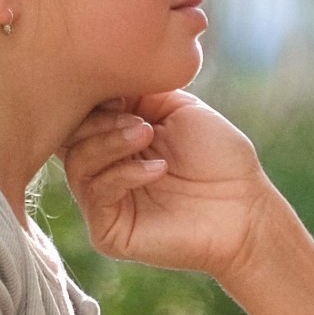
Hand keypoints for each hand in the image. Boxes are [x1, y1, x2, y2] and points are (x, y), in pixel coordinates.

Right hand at [57, 93, 280, 277]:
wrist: (245, 206)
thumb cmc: (219, 157)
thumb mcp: (177, 108)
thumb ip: (134, 92)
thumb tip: (100, 83)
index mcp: (115, 140)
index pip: (79, 116)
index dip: (90, 97)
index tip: (119, 87)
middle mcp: (104, 169)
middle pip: (68, 138)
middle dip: (98, 119)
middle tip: (138, 117)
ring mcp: (104, 202)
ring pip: (78, 165)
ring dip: (110, 142)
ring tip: (147, 133)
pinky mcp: (108, 232)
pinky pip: (97, 195)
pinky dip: (125, 174)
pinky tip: (158, 168)